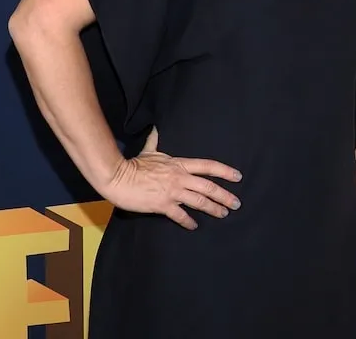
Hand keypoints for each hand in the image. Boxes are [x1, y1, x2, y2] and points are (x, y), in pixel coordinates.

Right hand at [99, 128, 241, 230]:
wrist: (118, 178)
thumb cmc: (134, 164)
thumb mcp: (149, 151)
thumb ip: (156, 141)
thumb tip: (156, 128)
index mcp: (180, 164)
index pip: (208, 166)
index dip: (225, 171)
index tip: (238, 177)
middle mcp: (180, 178)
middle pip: (209, 187)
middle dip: (225, 196)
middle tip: (237, 203)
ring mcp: (172, 192)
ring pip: (199, 201)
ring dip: (213, 209)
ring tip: (223, 214)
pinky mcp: (162, 205)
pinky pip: (180, 215)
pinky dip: (188, 222)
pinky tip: (194, 226)